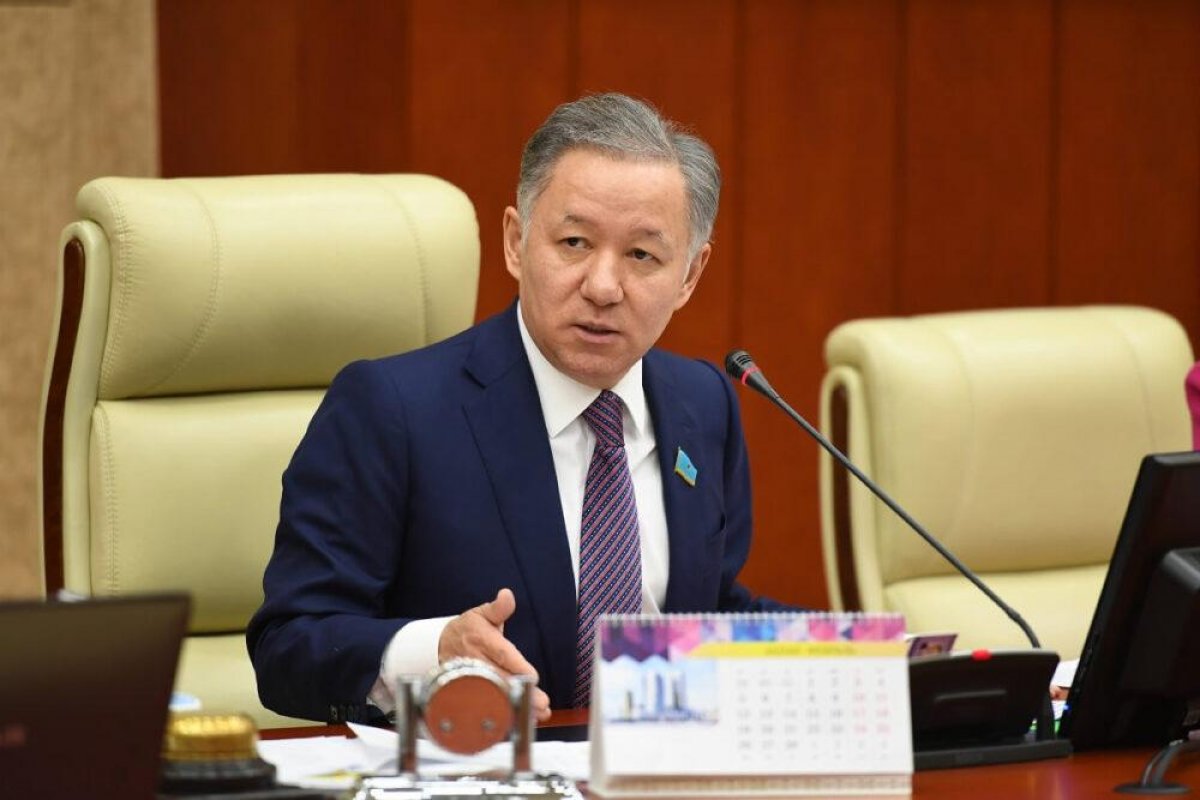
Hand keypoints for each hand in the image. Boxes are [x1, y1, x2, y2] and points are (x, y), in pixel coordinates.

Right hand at [439, 588, 550, 720]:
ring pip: (494, 695)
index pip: (501, 653)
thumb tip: (507, 595)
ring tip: (537, 715)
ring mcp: (469, 677)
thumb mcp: (482, 613)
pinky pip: (485, 704)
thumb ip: (498, 608)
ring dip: (516, 707)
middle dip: (521, 693)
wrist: (441, 643)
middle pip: (500, 679)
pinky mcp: (466, 690)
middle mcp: (474, 660)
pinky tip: (520, 719)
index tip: (533, 676)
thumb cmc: (468, 629)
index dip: (516, 666)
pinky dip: (503, 713)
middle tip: (542, 704)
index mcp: (481, 639)